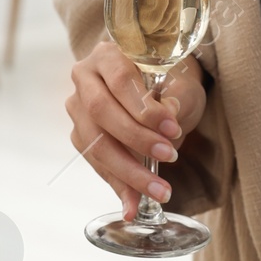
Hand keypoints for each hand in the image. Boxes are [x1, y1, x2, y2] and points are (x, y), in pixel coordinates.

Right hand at [65, 43, 207, 221]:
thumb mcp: (182, 84)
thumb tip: (168, 117)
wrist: (159, 90)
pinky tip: (133, 205)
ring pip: (95, 144)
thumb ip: (176, 98)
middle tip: (169, 157)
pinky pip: (97, 165)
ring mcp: (78, 109)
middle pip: (101, 112)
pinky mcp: (81, 136)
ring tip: (159, 191)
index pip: (120, 80)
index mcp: (107, 55)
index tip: (172, 129)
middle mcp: (85, 79)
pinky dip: (119, 186)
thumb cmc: (170, 82)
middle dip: (136, 140)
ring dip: (128, 172)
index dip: (144, 108)